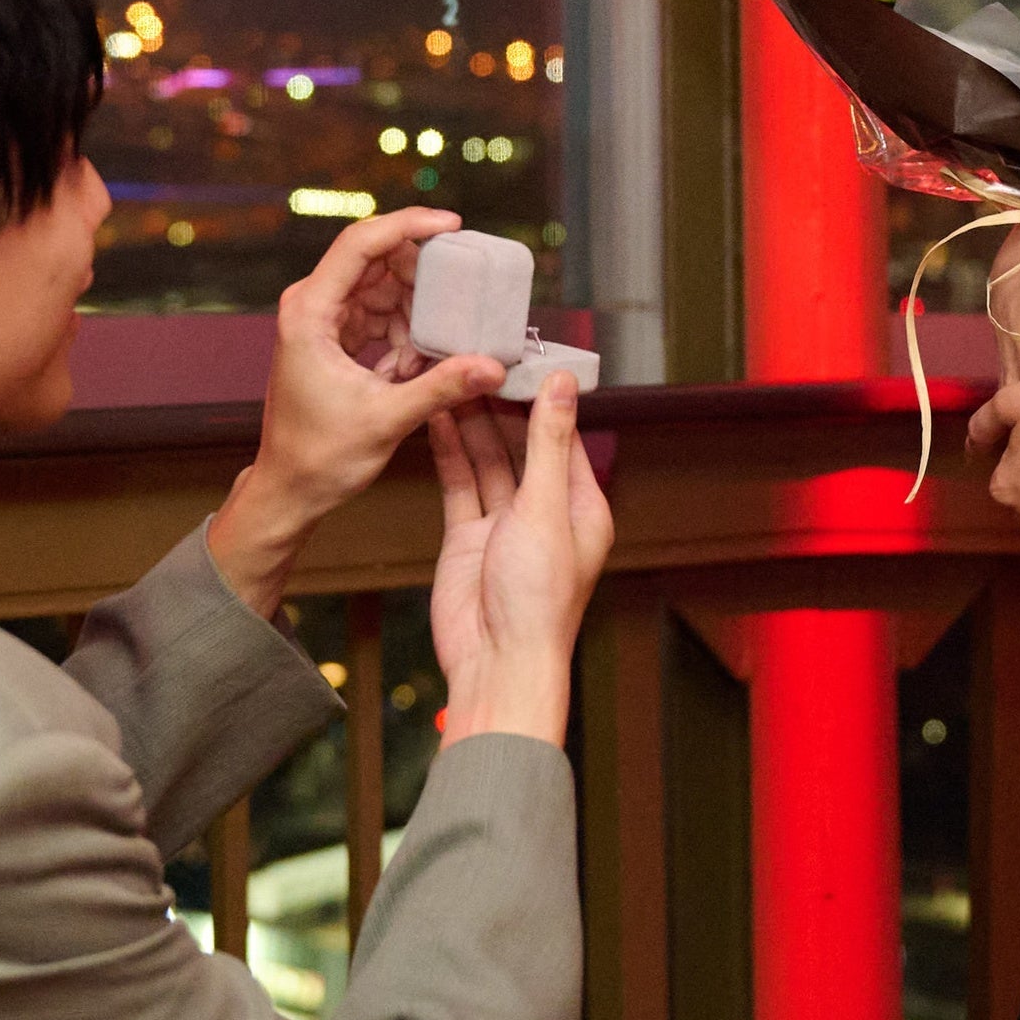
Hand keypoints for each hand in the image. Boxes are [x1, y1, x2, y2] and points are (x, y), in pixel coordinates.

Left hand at [211, 210, 506, 617]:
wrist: (290, 489)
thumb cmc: (320, 457)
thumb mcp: (387, 418)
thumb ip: (441, 385)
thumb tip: (492, 366)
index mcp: (309, 312)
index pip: (361, 243)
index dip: (409, 225)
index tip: (452, 225)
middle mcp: (309, 306)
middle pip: (375, 259)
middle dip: (421, 275)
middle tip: (460, 294)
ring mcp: (320, 320)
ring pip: (380, 286)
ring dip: (413, 310)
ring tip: (431, 348)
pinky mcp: (331, 337)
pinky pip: (377, 312)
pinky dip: (402, 330)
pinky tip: (413, 363)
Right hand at [428, 374, 613, 743]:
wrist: (496, 662)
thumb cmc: (537, 600)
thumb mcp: (547, 508)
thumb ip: (549, 444)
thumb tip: (562, 386)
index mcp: (583, 506)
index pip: (564, 437)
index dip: (542, 397)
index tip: (522, 357)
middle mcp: (545, 512)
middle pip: (522, 445)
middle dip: (499, 406)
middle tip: (476, 360)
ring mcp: (504, 525)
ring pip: (487, 461)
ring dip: (470, 424)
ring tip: (450, 378)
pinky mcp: (468, 538)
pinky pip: (460, 486)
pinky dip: (449, 453)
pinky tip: (437, 419)